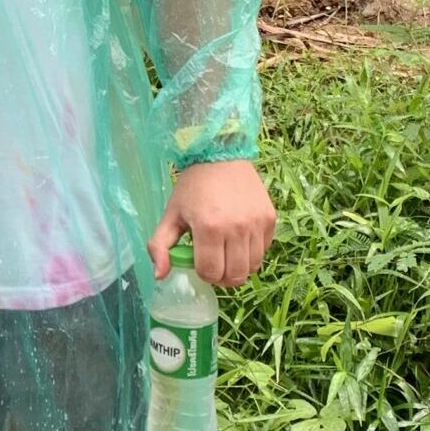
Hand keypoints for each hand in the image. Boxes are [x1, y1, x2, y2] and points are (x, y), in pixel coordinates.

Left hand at [147, 159, 276, 288]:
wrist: (220, 154)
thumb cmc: (193, 186)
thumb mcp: (171, 213)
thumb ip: (160, 246)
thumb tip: (159, 276)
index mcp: (209, 228)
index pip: (210, 273)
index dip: (202, 272)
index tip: (198, 260)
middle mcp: (237, 228)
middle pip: (235, 276)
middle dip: (221, 276)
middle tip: (213, 262)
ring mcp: (256, 224)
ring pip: (252, 268)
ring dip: (238, 267)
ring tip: (226, 252)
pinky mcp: (270, 219)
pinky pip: (263, 251)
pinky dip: (252, 253)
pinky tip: (239, 240)